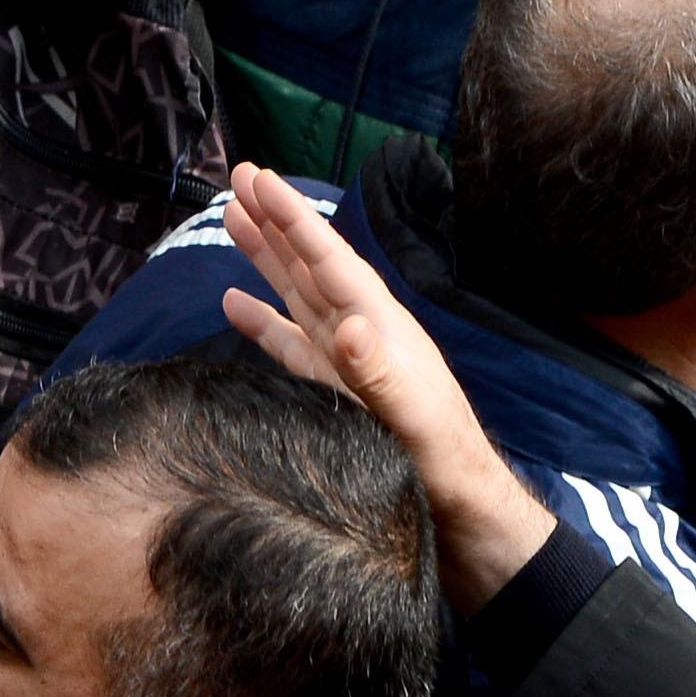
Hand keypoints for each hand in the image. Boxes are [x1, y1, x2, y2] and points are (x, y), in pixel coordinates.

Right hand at [217, 162, 553, 608]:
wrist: (462, 521)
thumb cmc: (444, 473)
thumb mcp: (416, 424)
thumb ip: (381, 375)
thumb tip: (348, 324)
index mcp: (381, 333)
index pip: (331, 264)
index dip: (294, 221)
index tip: (259, 180)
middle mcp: (361, 338)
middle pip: (311, 266)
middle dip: (277, 221)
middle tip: (240, 175)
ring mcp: (343, 364)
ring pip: (296, 295)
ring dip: (265, 258)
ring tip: (233, 219)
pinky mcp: (330, 393)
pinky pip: (287, 345)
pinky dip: (260, 320)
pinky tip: (234, 303)